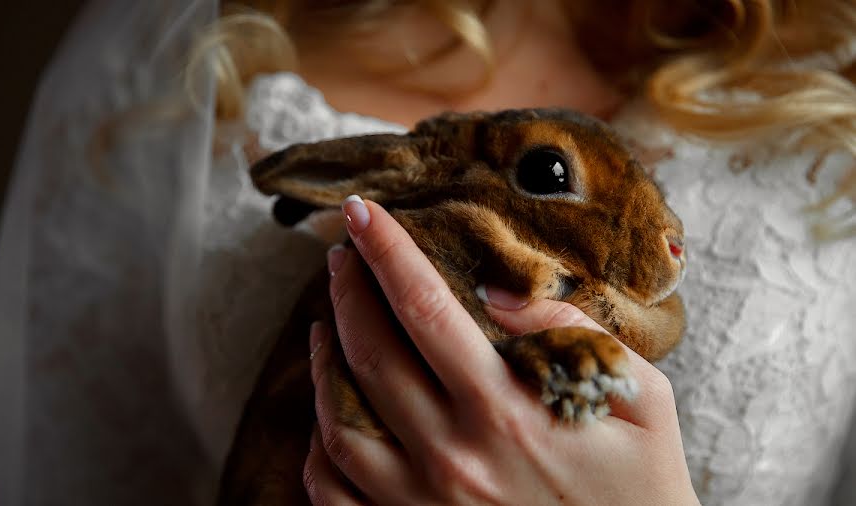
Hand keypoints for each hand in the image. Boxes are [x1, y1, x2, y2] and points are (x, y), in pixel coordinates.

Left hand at [303, 196, 699, 504]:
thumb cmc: (643, 488)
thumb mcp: (644, 400)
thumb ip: (573, 336)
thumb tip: (498, 294)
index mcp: (508, 410)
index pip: (426, 307)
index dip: (386, 250)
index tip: (361, 211)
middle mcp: (452, 455)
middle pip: (369, 353)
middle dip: (346, 290)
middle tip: (343, 254)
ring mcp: (421, 503)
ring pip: (337, 421)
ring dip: (322, 361)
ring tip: (326, 323)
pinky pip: (333, 490)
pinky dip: (319, 443)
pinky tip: (329, 408)